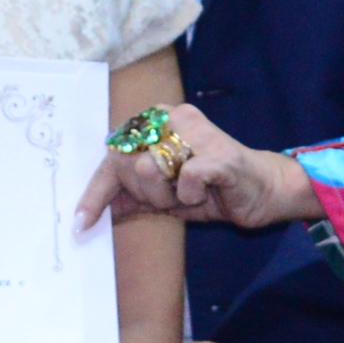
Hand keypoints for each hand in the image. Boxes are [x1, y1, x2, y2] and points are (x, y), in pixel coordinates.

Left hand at [74, 103, 321, 231]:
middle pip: (127, 163)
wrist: (264, 192)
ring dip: (166, 195)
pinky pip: (185, 179)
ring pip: (149, 169)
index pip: (113, 154)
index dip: (95, 192)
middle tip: (170, 197)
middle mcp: (173, 118)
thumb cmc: (212, 190)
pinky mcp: (219, 154)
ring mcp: (197, 133)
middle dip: (143, 193)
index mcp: (157, 122)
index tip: (79, 224)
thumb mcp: (163, 196)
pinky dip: (190, 195)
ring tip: (190, 193)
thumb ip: (130, 195)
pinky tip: (206, 193)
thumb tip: (87, 214)